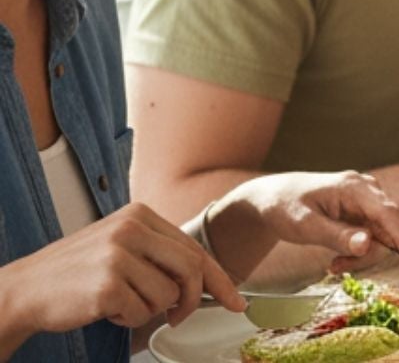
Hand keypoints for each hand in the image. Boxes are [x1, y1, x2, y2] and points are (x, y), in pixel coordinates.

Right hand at [0, 204, 242, 338]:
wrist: (25, 289)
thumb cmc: (77, 272)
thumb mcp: (120, 246)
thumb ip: (158, 254)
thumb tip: (204, 280)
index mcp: (140, 215)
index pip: (195, 247)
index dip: (220, 278)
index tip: (238, 300)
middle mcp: (132, 229)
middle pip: (191, 269)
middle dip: (191, 300)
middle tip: (177, 317)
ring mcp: (119, 255)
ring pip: (167, 295)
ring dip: (147, 310)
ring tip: (118, 301)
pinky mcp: (108, 283)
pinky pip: (142, 312)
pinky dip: (128, 318)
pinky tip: (105, 308)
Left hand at [214, 171, 398, 275]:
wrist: (273, 198)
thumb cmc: (284, 208)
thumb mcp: (305, 226)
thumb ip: (337, 236)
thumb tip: (368, 244)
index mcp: (354, 187)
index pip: (388, 214)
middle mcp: (367, 189)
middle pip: (387, 227)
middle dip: (368, 253)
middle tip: (338, 267)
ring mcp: (366, 198)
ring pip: (381, 234)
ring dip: (361, 254)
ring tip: (334, 264)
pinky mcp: (363, 209)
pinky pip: (372, 234)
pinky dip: (358, 249)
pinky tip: (338, 256)